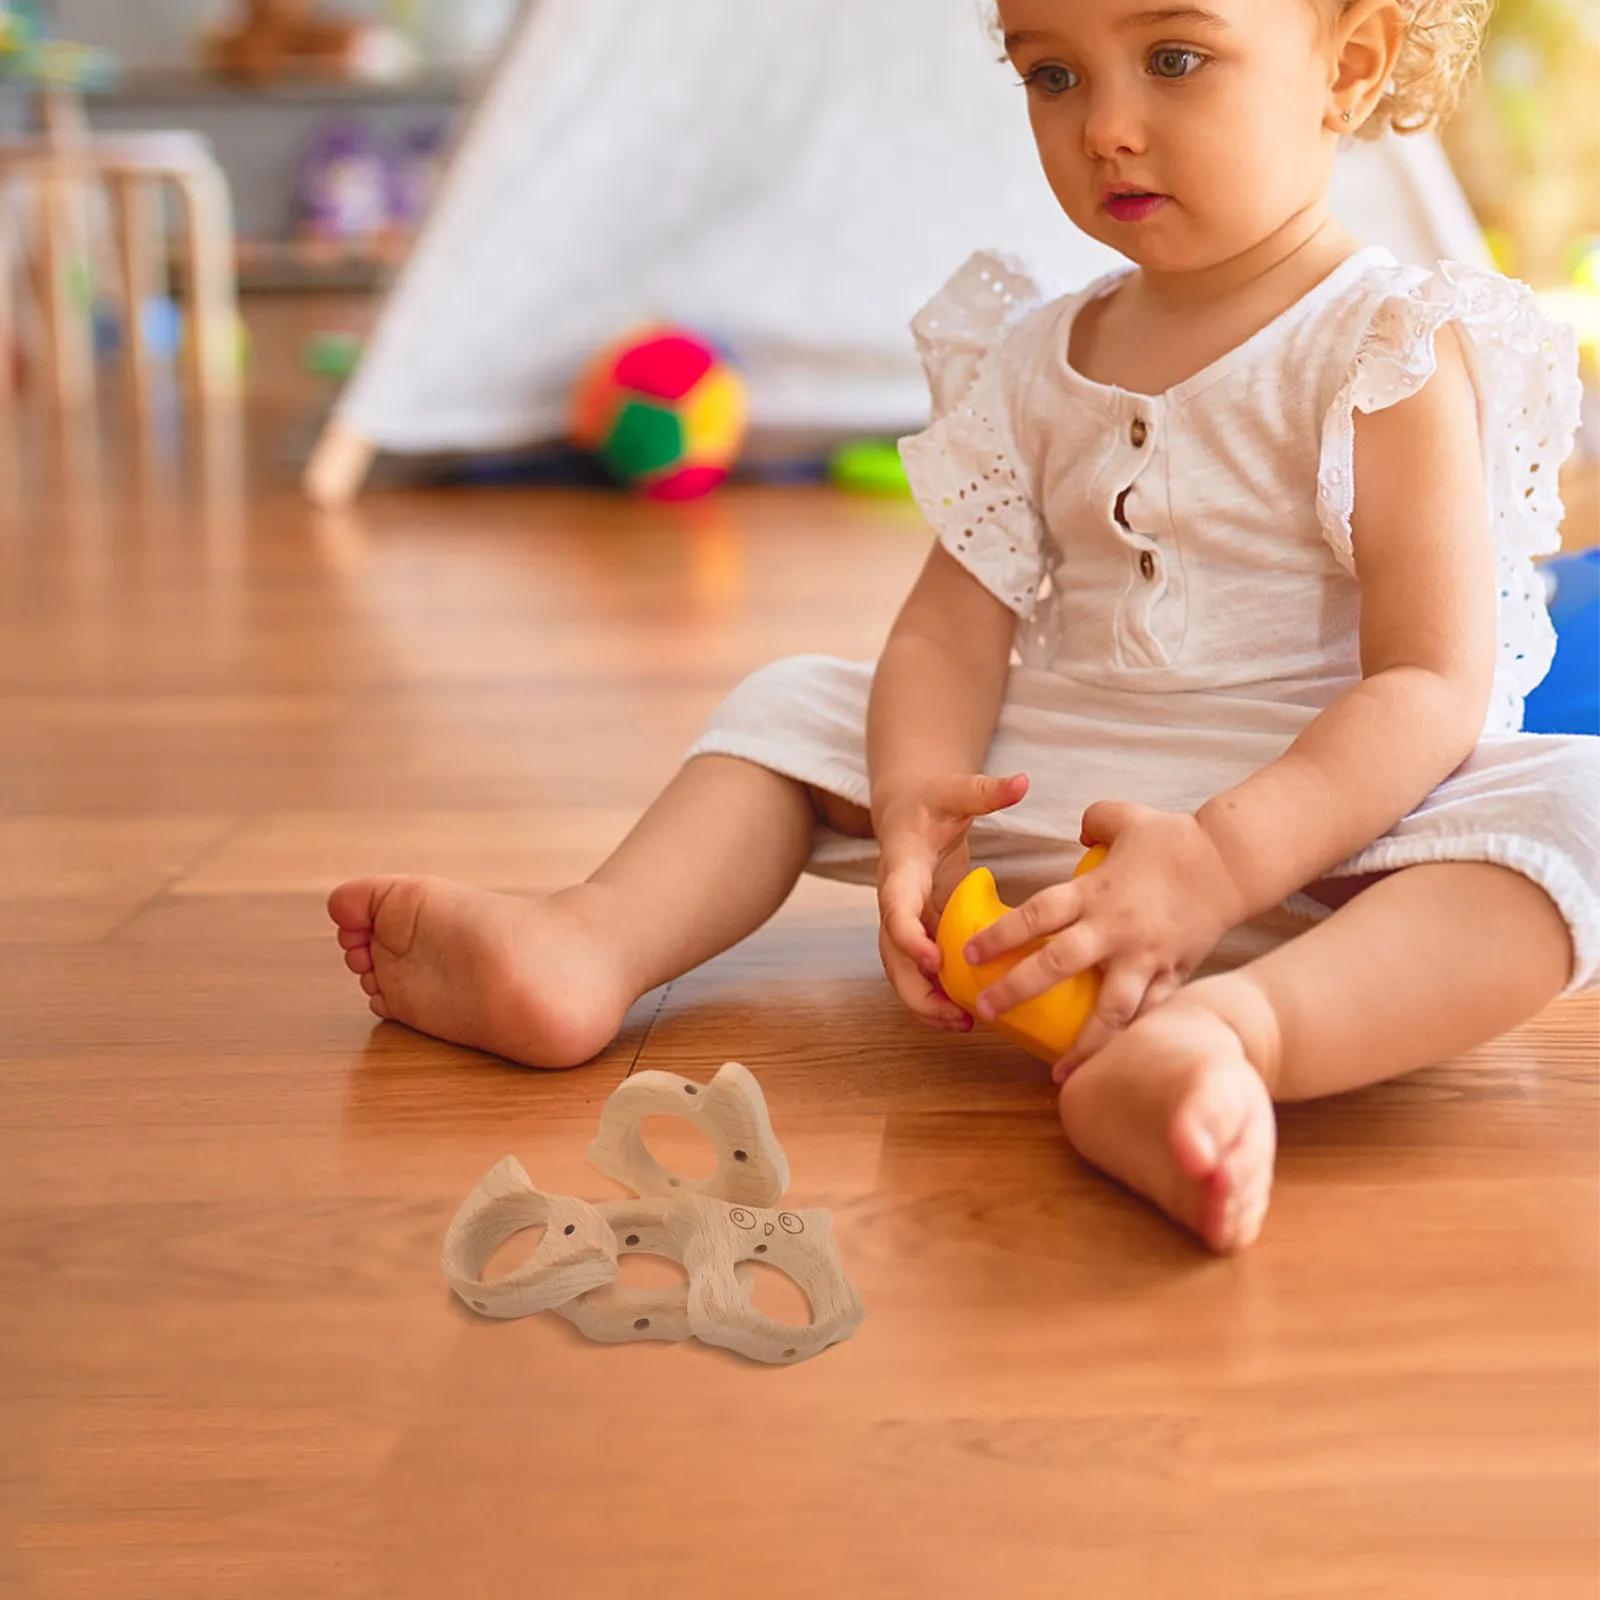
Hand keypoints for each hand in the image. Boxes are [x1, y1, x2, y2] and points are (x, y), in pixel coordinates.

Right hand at [875, 772, 1029, 1031]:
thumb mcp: (955, 791)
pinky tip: (966, 1014)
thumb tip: (1021, 781)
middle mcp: (894, 902)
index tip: (934, 960)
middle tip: (953, 1013)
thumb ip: (984, 790)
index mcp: (900, 870)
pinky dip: (936, 994)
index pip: (894, 908)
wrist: (908, 812)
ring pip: (902, 971)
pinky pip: (920, 970)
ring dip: (926, 1001)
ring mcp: (905, 921)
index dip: (909, 937)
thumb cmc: (931, 802)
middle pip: (892, 955)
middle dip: (917, 988)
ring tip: (962, 1024)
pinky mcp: (920, 932)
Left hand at [961, 801, 1247, 1078]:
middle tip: (985, 1010)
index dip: (1001, 935)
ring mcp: (1145, 957)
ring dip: (1083, 1044)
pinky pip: (1150, 1015)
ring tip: (1059, 1074)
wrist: (1232, 863)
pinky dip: (1131, 1041)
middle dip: (1017, 989)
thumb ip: (1093, 821)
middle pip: (1058, 963)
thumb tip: (1077, 833)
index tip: (969, 955)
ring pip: (1110, 1009)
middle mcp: (1115, 929)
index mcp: (1096, 892)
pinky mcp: (1173, 975)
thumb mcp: (1126, 818)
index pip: (1037, 914)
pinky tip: (1116, 1067)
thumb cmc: (1175, 839)